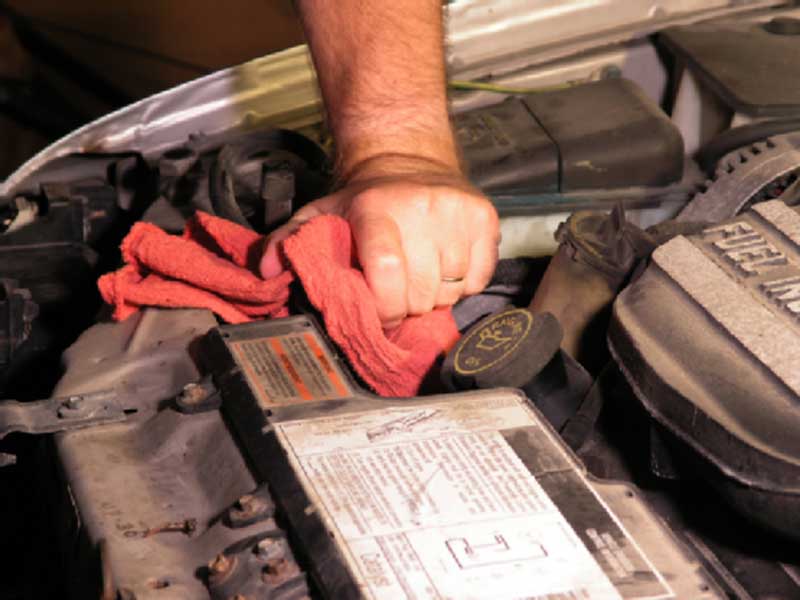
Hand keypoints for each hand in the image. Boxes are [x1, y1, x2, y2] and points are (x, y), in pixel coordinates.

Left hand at [260, 157, 499, 327]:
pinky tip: (445, 268)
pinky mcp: (485, 217)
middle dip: (408, 305)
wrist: (410, 159)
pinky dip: (464, 285)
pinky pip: (480, 278)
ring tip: (421, 276)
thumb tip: (267, 272)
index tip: (379, 314)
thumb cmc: (365, 200)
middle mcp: (421, 207)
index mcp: (377, 208)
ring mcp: (457, 212)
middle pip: (421, 292)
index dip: (384, 307)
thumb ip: (289, 242)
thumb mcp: (321, 215)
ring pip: (452, 289)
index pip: (387, 272)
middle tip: (398, 292)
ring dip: (436, 294)